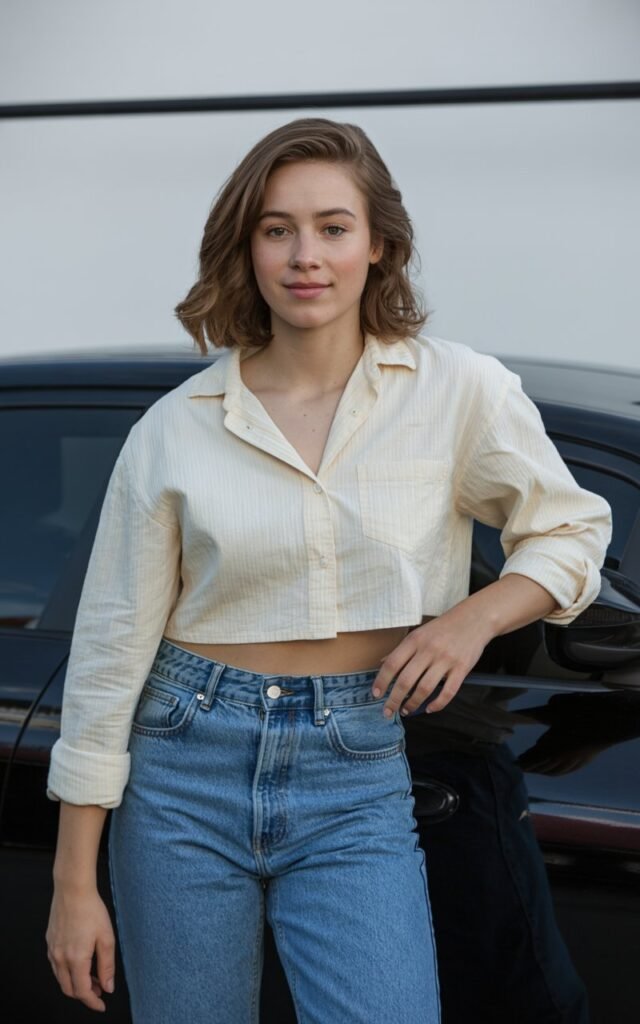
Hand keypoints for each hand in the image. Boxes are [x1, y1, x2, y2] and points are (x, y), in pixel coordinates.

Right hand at [46, 885, 115, 1012]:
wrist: (72, 890)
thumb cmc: (91, 910)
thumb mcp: (106, 938)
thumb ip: (107, 966)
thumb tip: (108, 987)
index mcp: (75, 959)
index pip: (82, 991)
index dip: (93, 1002)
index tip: (102, 1005)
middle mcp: (60, 958)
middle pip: (69, 989)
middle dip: (84, 994)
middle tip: (100, 990)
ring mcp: (52, 950)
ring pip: (61, 978)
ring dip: (75, 983)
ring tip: (92, 977)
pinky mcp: (50, 942)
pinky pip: (56, 965)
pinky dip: (67, 971)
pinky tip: (80, 963)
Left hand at [371, 605, 493, 716]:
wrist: (474, 619)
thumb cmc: (443, 627)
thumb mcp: (419, 633)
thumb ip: (402, 649)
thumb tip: (382, 663)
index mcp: (415, 640)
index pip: (392, 664)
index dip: (381, 681)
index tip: (376, 694)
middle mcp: (429, 650)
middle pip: (406, 680)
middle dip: (394, 700)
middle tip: (388, 711)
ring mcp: (446, 660)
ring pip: (424, 688)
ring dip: (412, 704)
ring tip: (406, 710)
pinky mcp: (462, 668)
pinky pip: (448, 692)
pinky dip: (437, 704)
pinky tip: (429, 709)